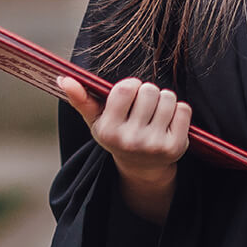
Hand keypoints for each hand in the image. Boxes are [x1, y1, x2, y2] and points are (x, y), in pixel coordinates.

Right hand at [58, 75, 191, 221]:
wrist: (142, 167)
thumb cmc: (118, 134)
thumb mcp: (97, 120)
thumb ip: (80, 98)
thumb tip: (63, 79)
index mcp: (108, 130)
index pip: (125, 88)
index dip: (131, 86)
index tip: (130, 95)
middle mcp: (130, 140)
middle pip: (149, 90)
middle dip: (148, 93)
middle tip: (143, 107)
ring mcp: (153, 145)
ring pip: (168, 97)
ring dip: (165, 100)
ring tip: (155, 113)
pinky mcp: (175, 147)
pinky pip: (184, 109)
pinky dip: (179, 111)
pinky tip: (169, 123)